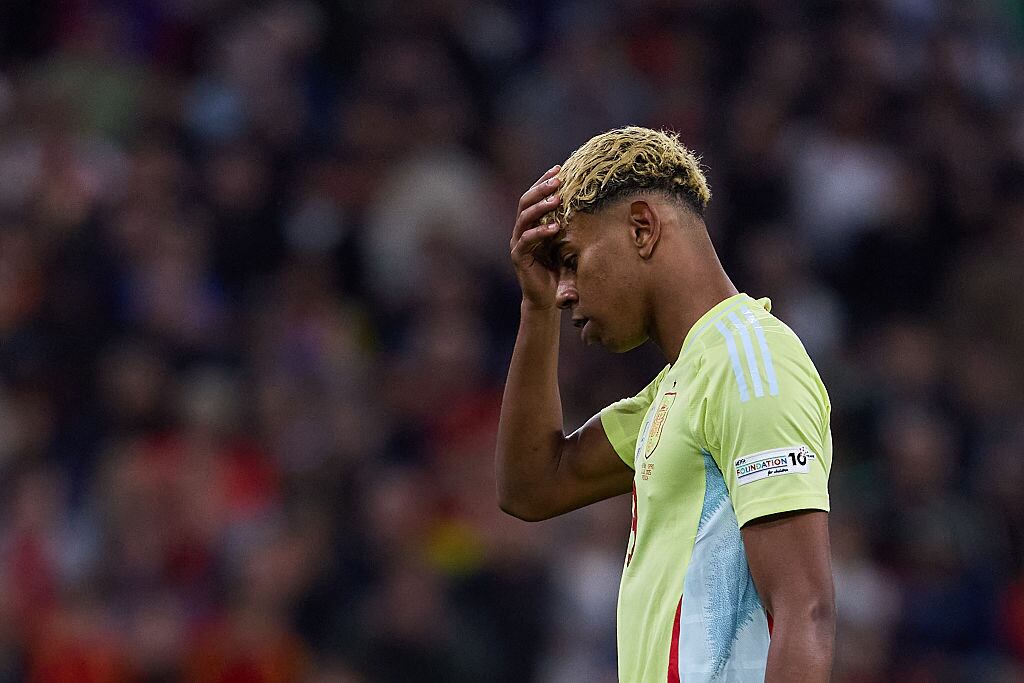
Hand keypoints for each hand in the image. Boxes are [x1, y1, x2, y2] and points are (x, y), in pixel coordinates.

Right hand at [510, 165, 561, 309]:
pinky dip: (540, 232)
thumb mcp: (565, 242)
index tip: (559, 168)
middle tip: (558, 180)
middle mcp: (521, 229)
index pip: (534, 196)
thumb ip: (568, 223)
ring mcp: (517, 242)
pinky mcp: (518, 257)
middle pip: (526, 202)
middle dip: (541, 188)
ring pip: (524, 217)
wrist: (547, 296)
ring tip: (556, 200)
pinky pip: (527, 240)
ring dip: (540, 206)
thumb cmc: (558, 268)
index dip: (544, 181)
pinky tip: (554, 227)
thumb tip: (588, 199)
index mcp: (531, 223)